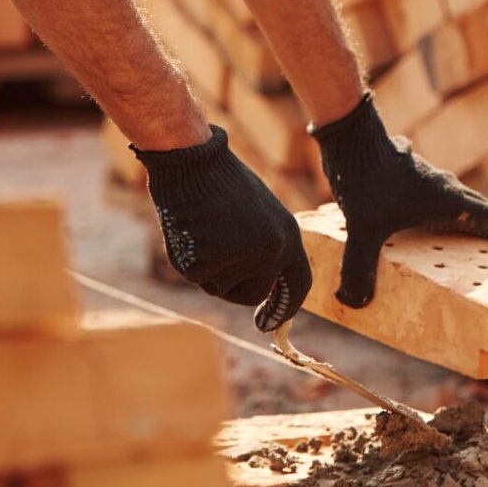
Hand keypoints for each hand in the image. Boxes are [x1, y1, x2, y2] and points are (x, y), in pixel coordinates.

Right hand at [132, 125, 310, 330]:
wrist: (193, 161)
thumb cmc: (222, 183)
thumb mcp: (258, 213)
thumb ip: (265, 247)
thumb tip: (263, 288)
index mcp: (288, 236)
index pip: (297, 283)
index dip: (284, 307)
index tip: (267, 325)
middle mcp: (271, 251)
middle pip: (253, 293)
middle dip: (234, 284)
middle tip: (217, 249)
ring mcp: (241, 258)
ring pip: (220, 287)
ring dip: (209, 267)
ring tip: (206, 227)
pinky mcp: (209, 261)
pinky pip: (197, 277)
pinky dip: (189, 260)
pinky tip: (190, 229)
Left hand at [312, 91, 487, 307]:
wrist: (351, 134)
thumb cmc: (367, 178)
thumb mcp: (363, 229)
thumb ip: (360, 266)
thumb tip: (354, 301)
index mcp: (448, 199)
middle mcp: (443, 186)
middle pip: (474, 211)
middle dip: (481, 236)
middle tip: (478, 262)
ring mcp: (425, 178)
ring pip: (450, 203)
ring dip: (453, 224)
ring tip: (440, 251)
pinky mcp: (406, 174)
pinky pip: (427, 198)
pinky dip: (427, 215)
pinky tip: (404, 230)